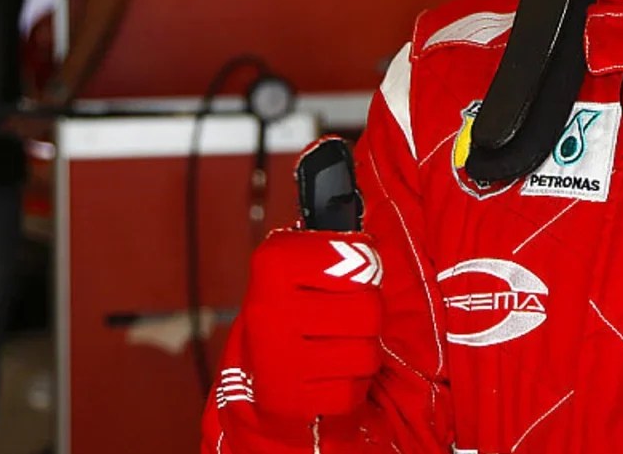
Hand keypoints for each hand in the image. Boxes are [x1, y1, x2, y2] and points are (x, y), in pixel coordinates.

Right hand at [215, 229, 383, 429]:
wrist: (252, 376)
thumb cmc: (294, 307)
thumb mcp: (302, 263)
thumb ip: (339, 244)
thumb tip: (363, 223)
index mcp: (274, 262)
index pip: (360, 257)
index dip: (366, 266)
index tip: (353, 271)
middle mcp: (270, 307)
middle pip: (369, 309)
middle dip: (367, 315)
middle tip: (343, 316)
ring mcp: (278, 358)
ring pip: (365, 353)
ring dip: (361, 352)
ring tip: (334, 346)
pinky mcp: (289, 399)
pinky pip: (352, 390)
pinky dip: (349, 385)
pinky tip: (325, 375)